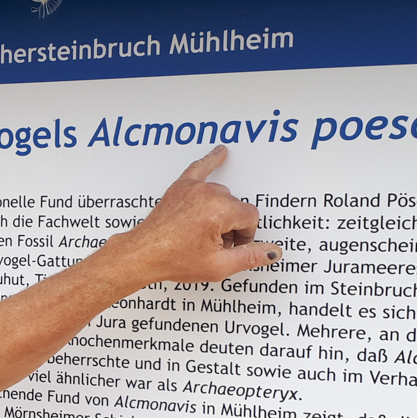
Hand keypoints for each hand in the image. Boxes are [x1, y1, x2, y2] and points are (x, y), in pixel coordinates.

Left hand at [99, 145, 278, 286]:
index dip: (245, 236)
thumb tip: (273, 251)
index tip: (233, 247)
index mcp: (219, 211)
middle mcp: (208, 194)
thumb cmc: (174, 259)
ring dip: (220, 212)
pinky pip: (200, 168)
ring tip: (205, 233)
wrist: (143, 254)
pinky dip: (211, 160)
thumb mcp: (218, 265)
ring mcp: (193, 188)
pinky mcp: (181, 187)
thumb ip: (250, 257)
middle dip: (231, 227)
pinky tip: (221, 152)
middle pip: (236, 206)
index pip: (250, 217)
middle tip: (215, 246)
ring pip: (222, 194)